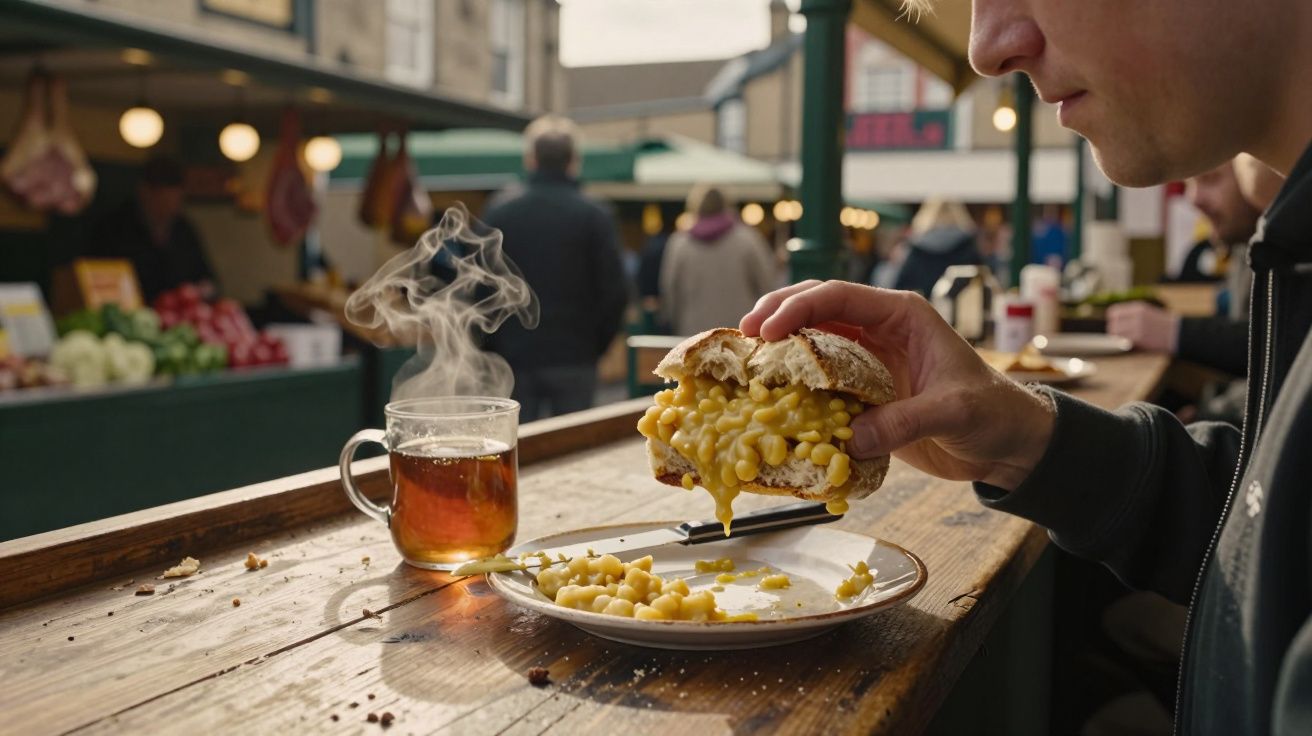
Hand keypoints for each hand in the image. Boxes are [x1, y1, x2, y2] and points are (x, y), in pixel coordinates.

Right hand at [739, 280, 1055, 490]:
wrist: (1007, 444)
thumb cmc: (992, 413)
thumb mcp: (953, 412)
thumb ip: (902, 421)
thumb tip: (849, 439)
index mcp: (902, 315)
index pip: (839, 297)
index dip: (798, 307)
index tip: (767, 329)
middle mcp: (880, 331)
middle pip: (816, 309)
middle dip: (777, 316)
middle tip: (743, 335)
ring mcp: (869, 360)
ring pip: (812, 342)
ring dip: (780, 350)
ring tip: (746, 361)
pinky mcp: (864, 393)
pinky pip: (821, 381)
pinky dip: (795, 387)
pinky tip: (771, 397)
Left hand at [1106, 302, 1178, 352]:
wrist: (1178, 333)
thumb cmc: (1162, 326)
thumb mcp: (1147, 314)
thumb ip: (1131, 317)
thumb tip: (1114, 325)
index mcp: (1137, 307)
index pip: (1114, 312)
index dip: (1114, 321)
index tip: (1118, 327)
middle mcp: (1136, 315)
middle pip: (1113, 324)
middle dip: (1115, 332)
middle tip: (1123, 337)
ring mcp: (1137, 326)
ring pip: (1116, 333)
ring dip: (1120, 339)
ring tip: (1131, 341)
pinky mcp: (1139, 337)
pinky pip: (1125, 341)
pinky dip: (1127, 344)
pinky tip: (1137, 344)